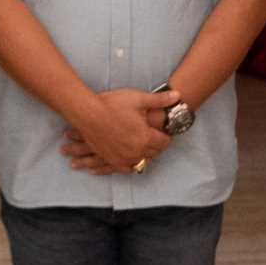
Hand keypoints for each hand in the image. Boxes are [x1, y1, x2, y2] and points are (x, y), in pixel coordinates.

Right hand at [61, 88, 176, 176]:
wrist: (87, 113)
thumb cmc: (112, 104)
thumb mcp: (138, 99)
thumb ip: (159, 100)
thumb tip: (178, 95)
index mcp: (145, 138)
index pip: (163, 142)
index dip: (166, 136)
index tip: (164, 132)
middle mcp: (136, 152)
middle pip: (153, 153)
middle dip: (155, 146)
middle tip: (155, 139)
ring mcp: (122, 158)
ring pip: (140, 163)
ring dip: (143, 157)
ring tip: (142, 150)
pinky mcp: (110, 160)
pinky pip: (124, 169)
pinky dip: (127, 166)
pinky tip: (128, 163)